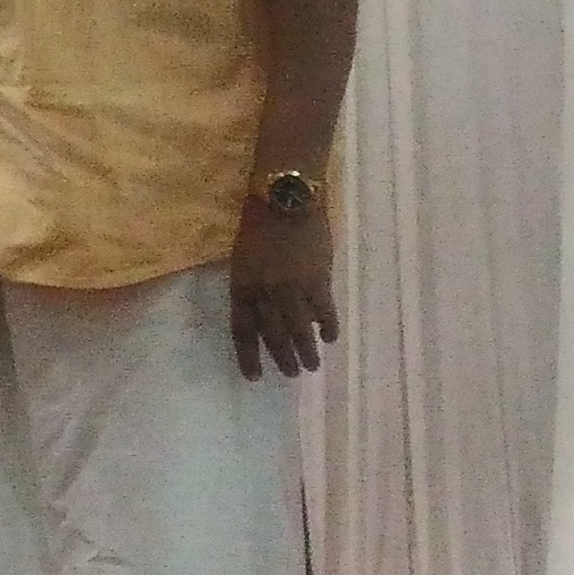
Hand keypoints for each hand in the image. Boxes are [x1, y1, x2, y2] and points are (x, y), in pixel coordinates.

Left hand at [227, 195, 338, 377]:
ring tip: (312, 366)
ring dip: (306, 350)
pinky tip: (331, 338)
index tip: (254, 377)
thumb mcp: (244, 256)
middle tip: (291, 374)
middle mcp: (265, 291)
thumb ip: (254, 284)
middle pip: (273, 334)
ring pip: (299, 329)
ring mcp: (292, 286)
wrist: (285, 197)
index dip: (249, 355)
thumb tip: (269, 312)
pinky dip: (328, 326)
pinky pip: (324, 311)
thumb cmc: (259, 221)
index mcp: (242, 284)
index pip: (242, 329)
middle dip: (282, 358)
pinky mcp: (318, 279)